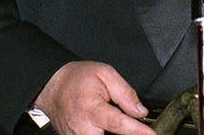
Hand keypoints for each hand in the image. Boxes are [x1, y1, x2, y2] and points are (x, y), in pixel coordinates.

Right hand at [33, 61, 155, 134]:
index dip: (137, 131)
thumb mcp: (105, 74)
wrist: (52, 86)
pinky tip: (108, 128)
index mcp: (90, 109)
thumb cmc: (76, 78)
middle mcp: (82, 128)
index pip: (118, 124)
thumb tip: (140, 111)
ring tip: (123, 126)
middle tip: (137, 129)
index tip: (151, 134)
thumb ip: (126, 93)